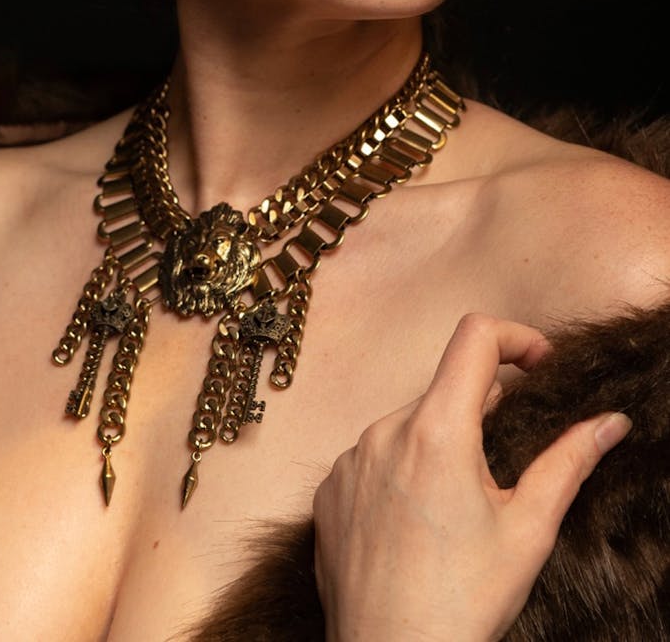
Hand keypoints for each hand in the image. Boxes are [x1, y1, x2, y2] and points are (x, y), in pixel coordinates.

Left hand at [313, 313, 631, 641]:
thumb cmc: (461, 601)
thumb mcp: (528, 529)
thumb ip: (569, 462)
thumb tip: (609, 424)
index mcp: (436, 430)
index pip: (475, 336)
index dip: (516, 338)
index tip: (538, 366)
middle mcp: (383, 432)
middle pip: (444, 389)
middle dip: (481, 412)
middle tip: (500, 470)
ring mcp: (350, 460)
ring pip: (408, 424)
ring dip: (438, 444)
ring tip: (452, 508)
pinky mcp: (329, 488)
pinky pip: (372, 456)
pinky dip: (400, 470)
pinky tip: (414, 522)